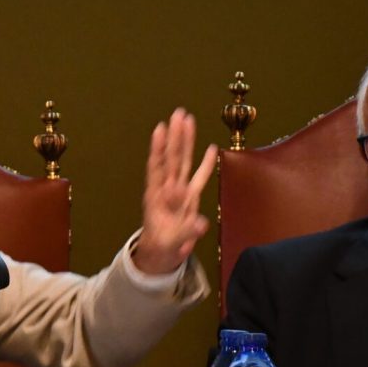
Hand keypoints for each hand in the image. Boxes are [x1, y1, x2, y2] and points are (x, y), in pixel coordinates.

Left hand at [129, 108, 215, 275]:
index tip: (160, 129)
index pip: (157, 167)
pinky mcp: (190, 196)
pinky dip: (205, 163)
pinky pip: (199, 177)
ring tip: (188, 119)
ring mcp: (179, 190)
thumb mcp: (170, 243)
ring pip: (184, 161)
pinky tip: (211, 147)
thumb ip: (185, 233)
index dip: (159, 149)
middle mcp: (167, 188)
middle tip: (178, 114)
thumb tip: (201, 224)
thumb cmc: (162, 245)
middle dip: (175, 136)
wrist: (162, 252)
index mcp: (156, 196)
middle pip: (172, 157)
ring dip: (186, 141)